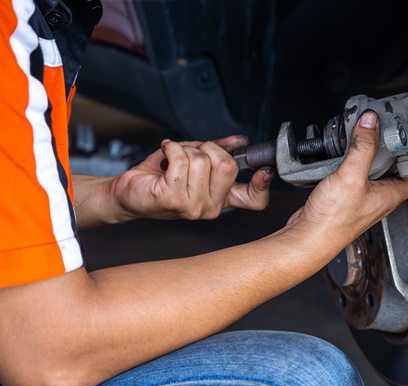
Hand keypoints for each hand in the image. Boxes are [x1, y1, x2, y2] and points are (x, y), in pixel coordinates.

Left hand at [111, 136, 273, 220]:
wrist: (129, 193)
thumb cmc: (160, 178)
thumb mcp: (195, 161)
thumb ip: (219, 151)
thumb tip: (239, 142)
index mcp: (221, 200)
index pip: (255, 200)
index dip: (263, 183)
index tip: (264, 169)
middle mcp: (210, 207)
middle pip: (228, 166)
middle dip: (210, 147)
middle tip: (194, 151)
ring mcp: (192, 206)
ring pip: (202, 160)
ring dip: (185, 149)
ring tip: (174, 158)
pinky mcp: (172, 198)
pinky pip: (180, 160)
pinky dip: (171, 148)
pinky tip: (166, 153)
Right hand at [286, 110, 407, 248]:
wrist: (308, 236)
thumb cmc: (333, 220)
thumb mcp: (352, 176)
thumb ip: (363, 147)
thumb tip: (371, 122)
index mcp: (390, 195)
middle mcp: (379, 197)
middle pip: (395, 169)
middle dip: (395, 149)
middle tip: (392, 129)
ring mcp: (363, 197)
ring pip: (375, 171)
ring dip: (373, 154)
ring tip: (370, 135)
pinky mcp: (346, 196)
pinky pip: (356, 175)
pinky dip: (354, 162)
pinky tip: (346, 153)